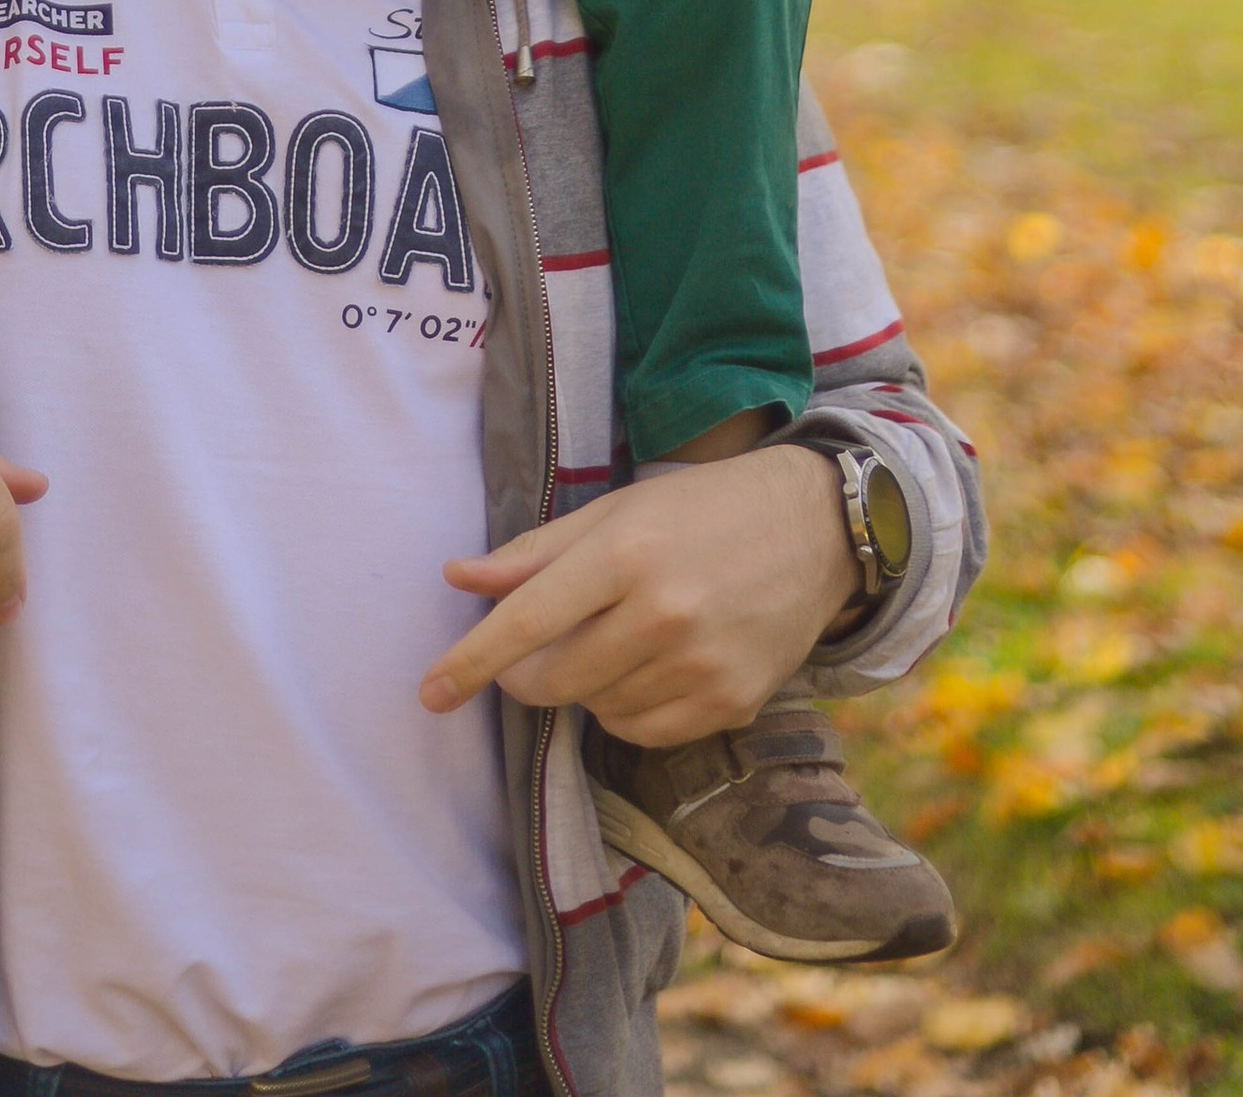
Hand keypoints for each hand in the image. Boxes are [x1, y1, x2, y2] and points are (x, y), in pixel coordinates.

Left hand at [421, 444, 856, 745]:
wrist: (813, 529)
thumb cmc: (700, 510)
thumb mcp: (616, 511)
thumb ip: (535, 551)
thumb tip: (457, 578)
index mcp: (627, 553)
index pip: (528, 620)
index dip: (472, 660)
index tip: (430, 692)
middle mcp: (664, 614)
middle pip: (555, 679)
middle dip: (525, 675)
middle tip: (532, 652)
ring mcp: (702, 666)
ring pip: (598, 708)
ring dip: (584, 686)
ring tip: (616, 639)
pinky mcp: (732, 704)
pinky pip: (644, 733)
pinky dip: (626, 711)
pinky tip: (647, 668)